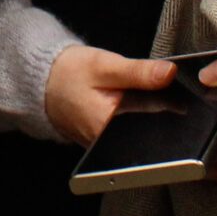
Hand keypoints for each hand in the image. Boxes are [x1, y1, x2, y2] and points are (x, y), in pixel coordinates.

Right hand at [42, 44, 175, 146]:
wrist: (42, 83)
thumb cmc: (70, 73)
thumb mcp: (105, 66)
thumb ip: (139, 72)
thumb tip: (170, 73)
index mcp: (108, 125)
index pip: (155, 116)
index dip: (170, 100)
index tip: (175, 88)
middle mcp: (107, 144)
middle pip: (148, 130)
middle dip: (158, 111)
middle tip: (148, 89)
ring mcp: (105, 149)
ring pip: (140, 134)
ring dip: (147, 117)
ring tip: (134, 97)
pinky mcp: (104, 146)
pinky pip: (128, 136)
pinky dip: (134, 122)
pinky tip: (128, 107)